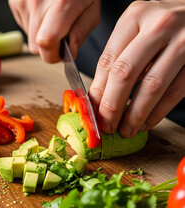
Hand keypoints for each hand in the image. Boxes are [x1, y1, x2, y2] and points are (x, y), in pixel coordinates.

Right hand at [8, 0, 99, 62]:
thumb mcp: (91, 9)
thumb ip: (81, 33)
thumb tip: (69, 52)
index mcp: (60, 5)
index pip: (46, 43)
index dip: (53, 55)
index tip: (60, 54)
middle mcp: (37, 3)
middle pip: (35, 46)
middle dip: (49, 47)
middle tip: (61, 32)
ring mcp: (23, 2)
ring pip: (29, 37)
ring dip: (41, 34)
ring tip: (52, 16)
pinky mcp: (15, 1)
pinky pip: (23, 25)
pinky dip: (34, 24)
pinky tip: (43, 10)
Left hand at [89, 1, 184, 136]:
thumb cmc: (164, 23)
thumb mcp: (138, 28)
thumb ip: (119, 55)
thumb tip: (98, 97)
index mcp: (135, 17)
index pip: (108, 61)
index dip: (97, 92)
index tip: (93, 112)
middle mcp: (158, 25)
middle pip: (125, 73)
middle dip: (112, 106)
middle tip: (106, 126)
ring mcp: (182, 41)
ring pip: (151, 86)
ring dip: (135, 114)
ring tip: (126, 130)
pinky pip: (175, 92)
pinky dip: (158, 112)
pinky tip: (146, 122)